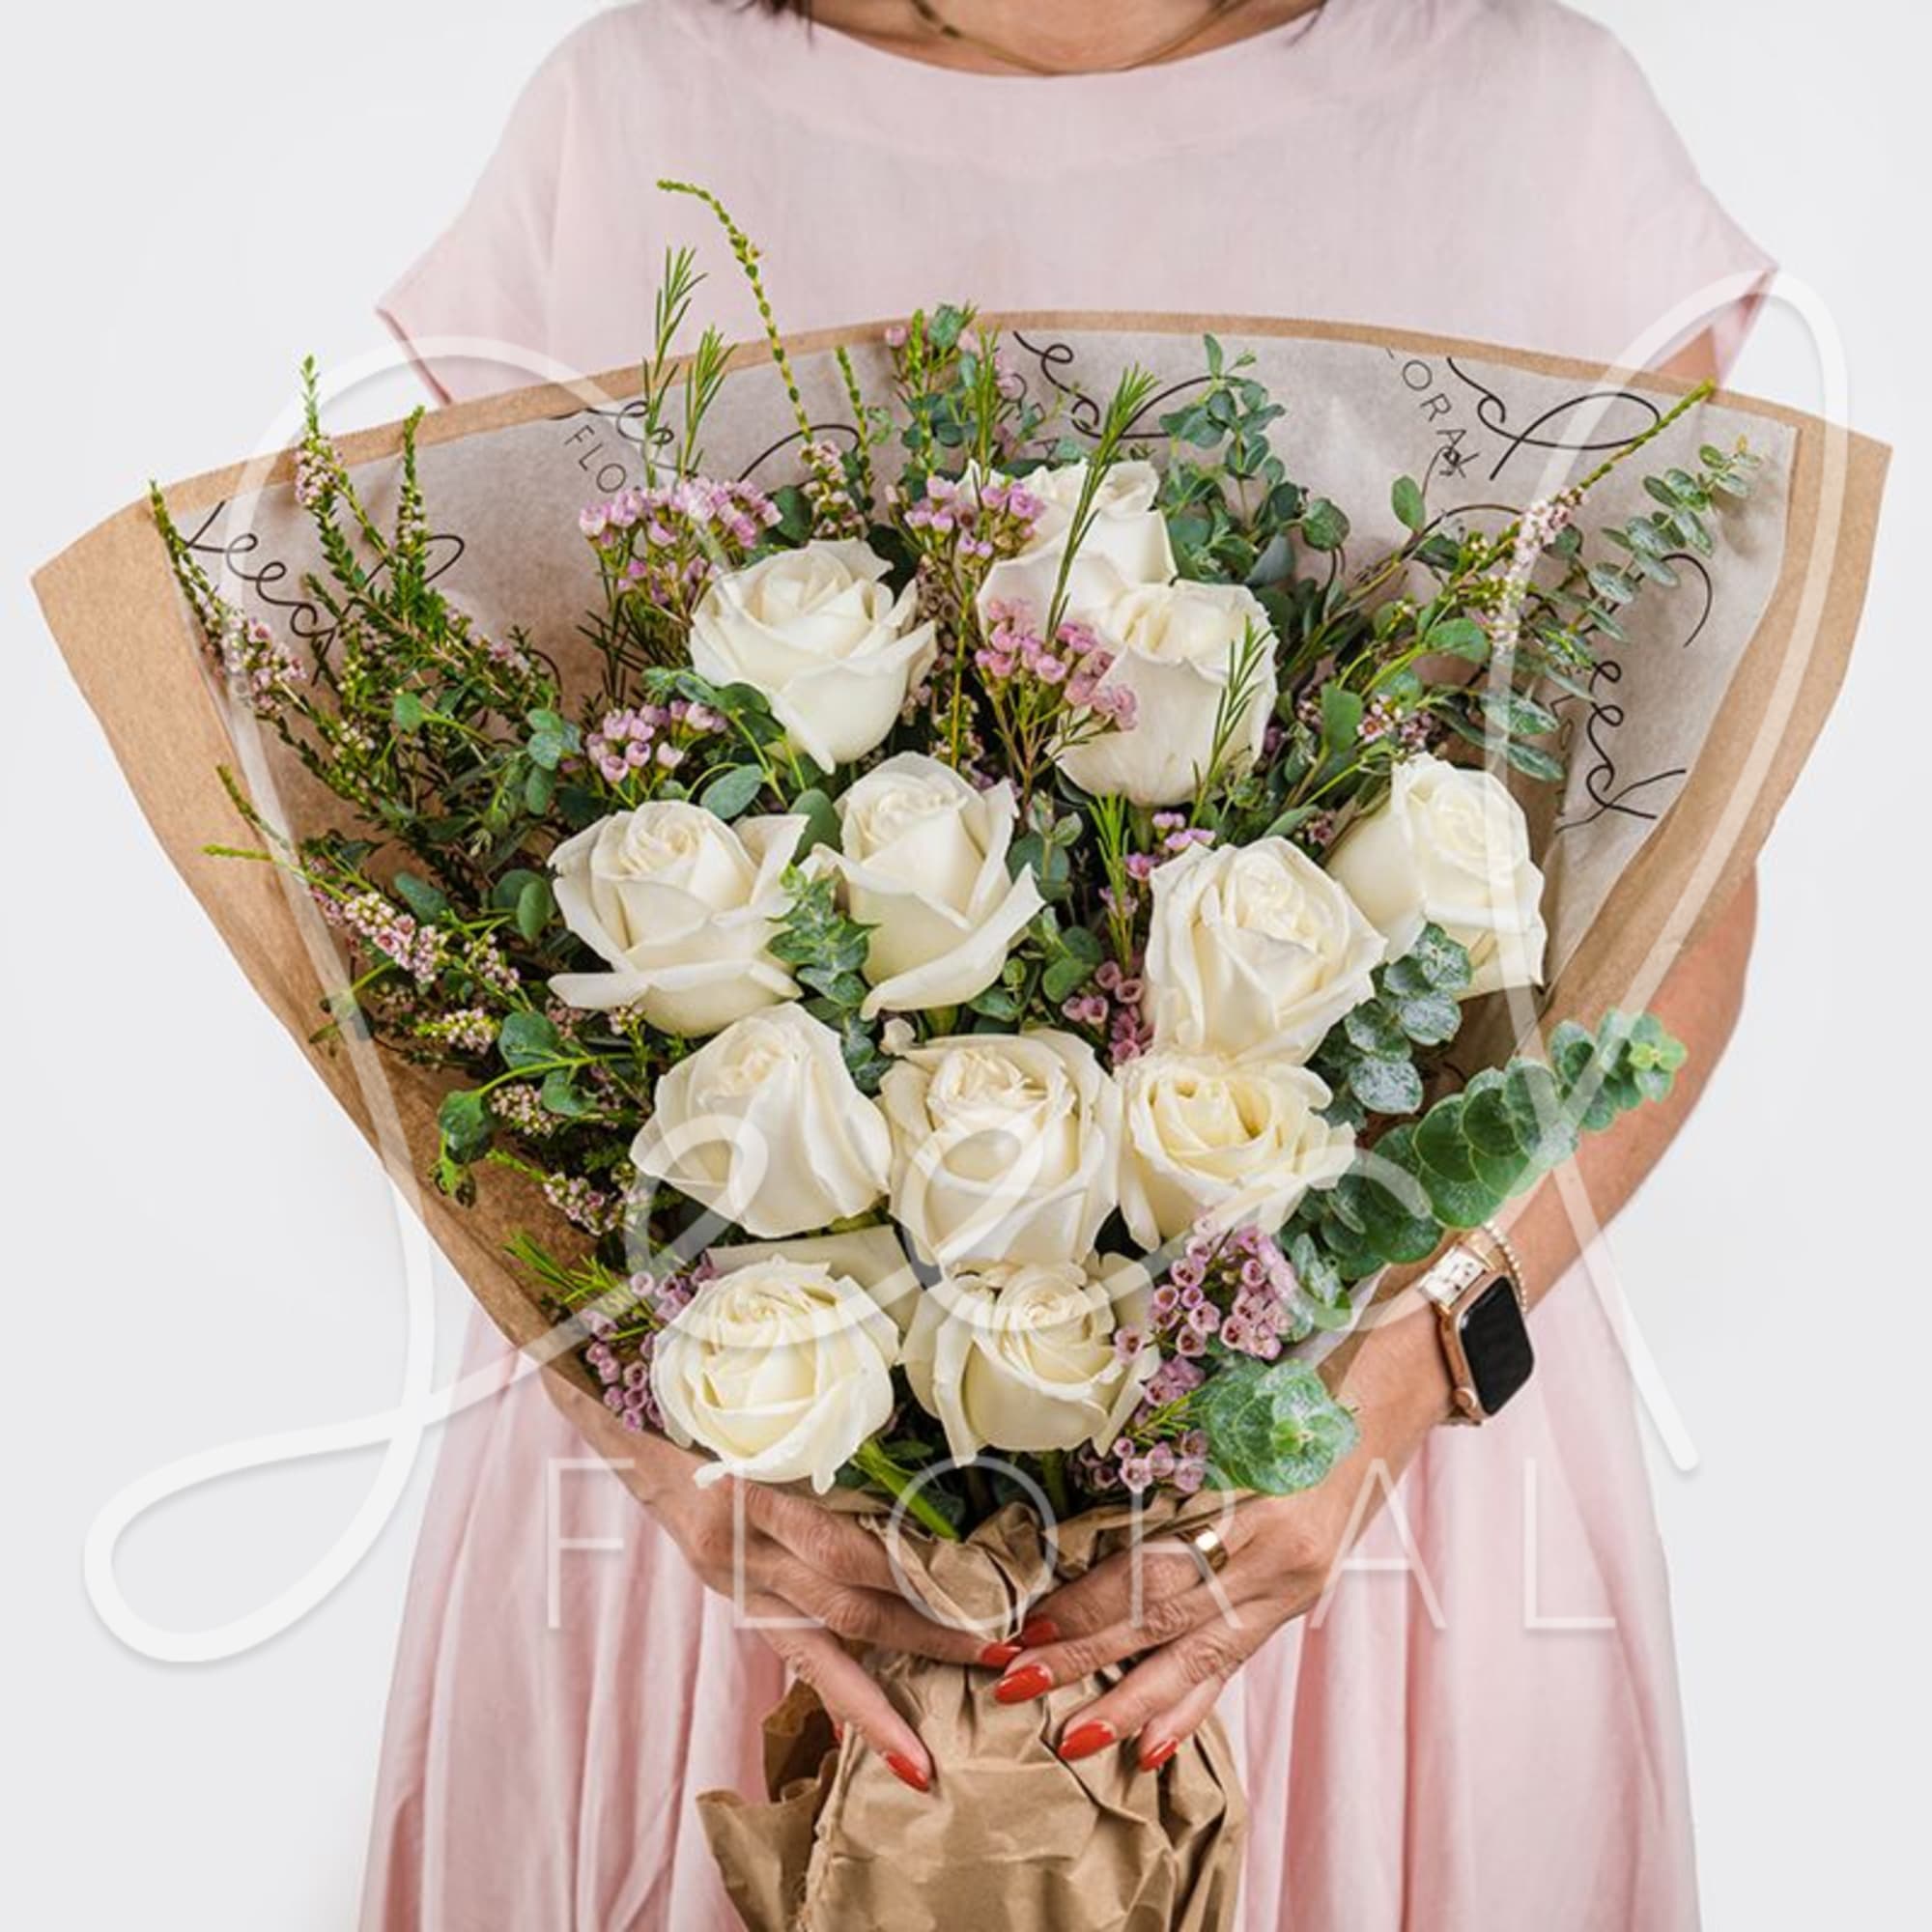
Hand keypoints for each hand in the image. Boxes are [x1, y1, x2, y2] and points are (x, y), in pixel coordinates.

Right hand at [547, 1374, 987, 1791]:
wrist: (618, 1423)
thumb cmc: (695, 1402)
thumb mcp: (751, 1410)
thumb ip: (821, 1433)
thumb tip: (915, 1459)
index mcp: (746, 1496)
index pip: (840, 1551)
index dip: (910, 1578)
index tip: (978, 1591)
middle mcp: (737, 1550)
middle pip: (844, 1609)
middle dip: (924, 1638)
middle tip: (998, 1656)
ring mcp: (731, 1581)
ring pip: (814, 1652)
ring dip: (877, 1700)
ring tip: (923, 1754)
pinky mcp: (733, 1597)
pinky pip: (791, 1654)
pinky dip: (835, 1697)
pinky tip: (874, 1738)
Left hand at [995, 1300, 1451, 1770]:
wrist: (1381, 1402)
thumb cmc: (1298, 1395)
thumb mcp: (1232, 1420)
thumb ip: (1167, 1473)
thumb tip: (1078, 1527)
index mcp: (1257, 1511)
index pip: (1157, 1573)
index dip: (1089, 1604)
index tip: (1028, 1626)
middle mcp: (1278, 1563)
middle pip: (1167, 1622)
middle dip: (1086, 1658)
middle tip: (1017, 1683)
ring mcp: (1290, 1592)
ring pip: (1198, 1661)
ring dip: (1128, 1704)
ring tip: (1072, 1738)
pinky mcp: (1292, 1605)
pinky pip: (1233, 1666)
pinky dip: (1189, 1708)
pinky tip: (1152, 1749)